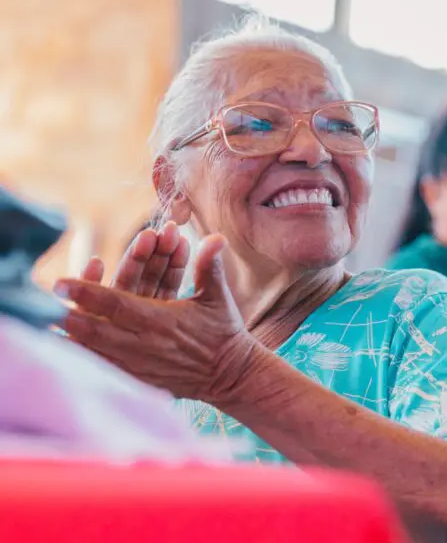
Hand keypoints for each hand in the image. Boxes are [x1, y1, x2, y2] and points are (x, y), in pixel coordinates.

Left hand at [54, 234, 255, 403]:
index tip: (60, 284)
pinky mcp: (141, 379)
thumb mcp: (217, 296)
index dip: (86, 292)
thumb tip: (215, 237)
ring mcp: (141, 365)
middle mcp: (147, 344)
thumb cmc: (222, 331)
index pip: (116, 303)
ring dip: (71, 338)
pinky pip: (106, 370)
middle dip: (68, 315)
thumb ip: (209, 266)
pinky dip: (86, 359)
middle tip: (45, 304)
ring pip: (96, 352)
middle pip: (96, 330)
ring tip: (49, 325)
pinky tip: (70, 350)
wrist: (230, 373)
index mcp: (162, 320)